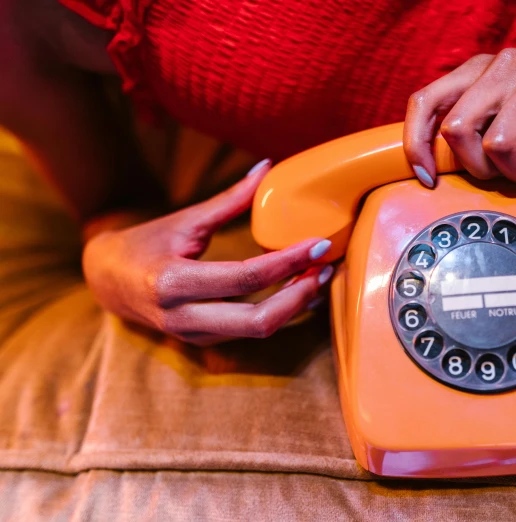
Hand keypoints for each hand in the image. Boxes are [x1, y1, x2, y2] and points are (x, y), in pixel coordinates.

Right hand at [82, 160, 333, 345]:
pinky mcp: (204, 341)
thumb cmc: (146, 243)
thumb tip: (267, 167)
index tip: (319, 244)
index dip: (287, 262)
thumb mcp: (185, 219)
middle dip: (299, 295)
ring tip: (320, 275)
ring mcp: (194, 335)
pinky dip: (280, 312)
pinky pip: (251, 332)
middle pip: (258, 321)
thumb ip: (229, 200)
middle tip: (326, 267)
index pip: (244, 278)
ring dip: (295, 304)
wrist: (107, 281)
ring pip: (258, 331)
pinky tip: (300, 289)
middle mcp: (183, 317)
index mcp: (173, 283)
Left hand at [403, 49, 515, 194]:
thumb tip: (438, 165)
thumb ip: (474, 118)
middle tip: (501, 172)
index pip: (425, 102)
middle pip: (456, 129)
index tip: (427, 177)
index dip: (416, 143)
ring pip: (497, 145)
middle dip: (476, 167)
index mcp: (479, 69)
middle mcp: (503, 68)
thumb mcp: (503, 98)